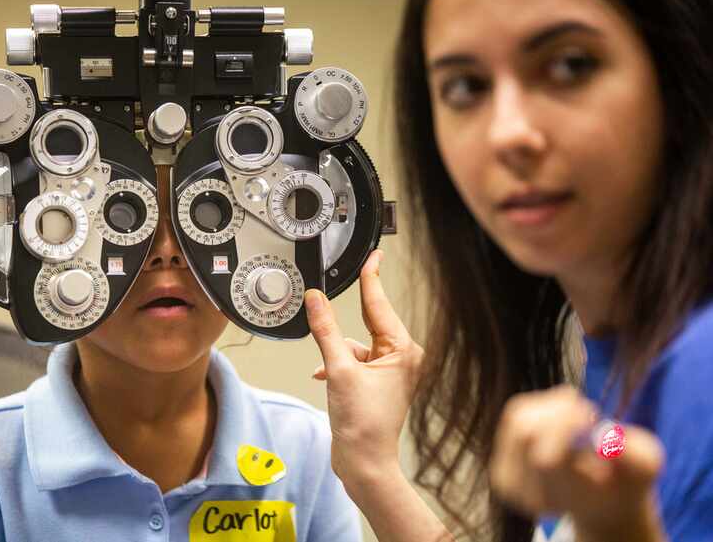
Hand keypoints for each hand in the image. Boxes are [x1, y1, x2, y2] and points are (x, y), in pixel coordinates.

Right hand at [304, 249, 424, 486]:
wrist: (364, 463)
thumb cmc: (362, 424)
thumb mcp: (338, 370)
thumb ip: (325, 331)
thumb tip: (315, 300)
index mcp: (402, 350)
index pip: (380, 304)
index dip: (372, 277)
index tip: (374, 255)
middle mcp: (402, 357)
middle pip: (369, 323)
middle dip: (345, 325)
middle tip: (329, 307)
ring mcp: (391, 371)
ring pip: (357, 344)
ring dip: (338, 353)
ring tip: (329, 373)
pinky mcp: (379, 382)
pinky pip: (355, 360)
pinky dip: (339, 365)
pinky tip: (325, 377)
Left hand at [490, 386, 665, 540]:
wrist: (602, 499)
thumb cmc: (626, 480)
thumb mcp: (647, 467)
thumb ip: (636, 455)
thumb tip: (606, 438)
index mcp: (557, 502)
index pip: (546, 458)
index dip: (567, 427)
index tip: (594, 417)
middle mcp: (523, 493)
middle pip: (525, 431)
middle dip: (560, 412)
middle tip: (588, 412)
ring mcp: (506, 474)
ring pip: (518, 416)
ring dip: (552, 406)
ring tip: (580, 415)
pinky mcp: (502, 453)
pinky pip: (516, 413)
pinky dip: (542, 406)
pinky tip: (564, 418)